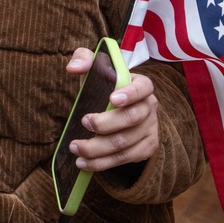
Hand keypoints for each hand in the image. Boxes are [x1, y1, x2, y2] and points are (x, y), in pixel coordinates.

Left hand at [64, 47, 159, 171]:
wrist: (119, 108)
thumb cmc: (105, 85)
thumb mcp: (95, 68)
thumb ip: (84, 59)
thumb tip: (73, 68)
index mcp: (141, 85)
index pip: (143, 87)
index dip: (130, 94)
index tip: (112, 99)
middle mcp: (150, 107)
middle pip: (131, 119)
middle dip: (105, 124)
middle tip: (83, 122)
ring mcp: (150, 129)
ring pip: (125, 144)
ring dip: (98, 149)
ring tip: (75, 148)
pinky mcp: (146, 149)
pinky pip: (126, 159)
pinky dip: (103, 163)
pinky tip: (85, 163)